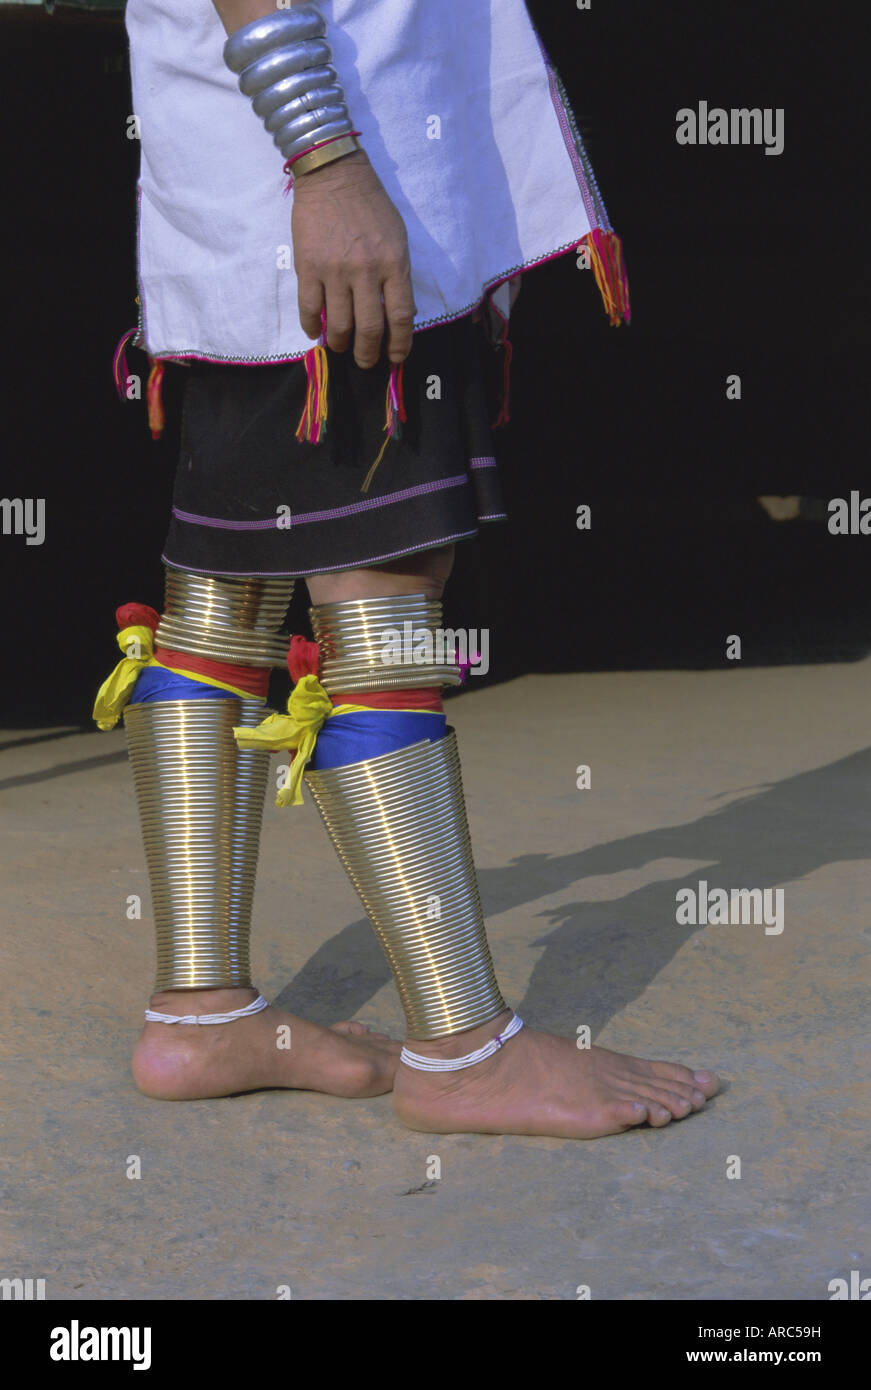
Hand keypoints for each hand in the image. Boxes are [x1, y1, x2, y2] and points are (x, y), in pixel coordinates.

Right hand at [291, 149, 415, 367]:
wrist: (333, 173)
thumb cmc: (370, 205)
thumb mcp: (397, 238)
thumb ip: (398, 276)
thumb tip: (397, 316)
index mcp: (393, 263)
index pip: (400, 317)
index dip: (400, 345)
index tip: (396, 357)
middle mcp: (365, 271)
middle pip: (369, 329)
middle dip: (368, 354)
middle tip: (365, 361)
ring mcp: (334, 270)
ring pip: (338, 325)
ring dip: (341, 344)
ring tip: (341, 347)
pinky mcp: (308, 267)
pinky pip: (309, 309)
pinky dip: (313, 327)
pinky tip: (316, 333)